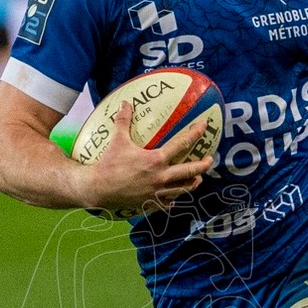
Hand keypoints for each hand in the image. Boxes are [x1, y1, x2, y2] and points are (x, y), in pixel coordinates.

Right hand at [79, 103, 213, 214]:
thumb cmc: (109, 164)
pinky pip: (168, 202)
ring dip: (192, 183)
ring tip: (197, 179)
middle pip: (190, 171)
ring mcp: (158, 192)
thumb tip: (125, 103)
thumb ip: (123, 121)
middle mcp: (161, 177)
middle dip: (203, 165)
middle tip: (209, 160)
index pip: (181, 144)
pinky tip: (175, 195)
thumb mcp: (117, 140)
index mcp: (156, 160)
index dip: (195, 134)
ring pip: (183, 189)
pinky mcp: (151, 204)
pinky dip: (174, 198)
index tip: (203, 127)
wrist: (98, 189)